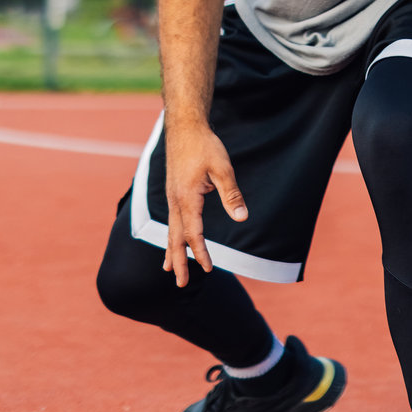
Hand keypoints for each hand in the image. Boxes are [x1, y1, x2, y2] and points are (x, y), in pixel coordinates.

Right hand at [162, 121, 247, 286]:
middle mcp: (175, 201)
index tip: (208, 268)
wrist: (184, 127)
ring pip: (170, 230)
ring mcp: (171, 197)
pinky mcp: (173, 193)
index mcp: (187, 198)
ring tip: (169, 271)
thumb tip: (242, 218)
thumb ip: (231, 194)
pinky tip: (171, 242)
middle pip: (176, 238)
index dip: (200, 252)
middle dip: (179, 261)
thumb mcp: (223, 168)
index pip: (193, 233)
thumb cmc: (205, 145)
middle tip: (180, 284)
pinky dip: (171, 235)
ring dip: (171, 251)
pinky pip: (170, 220)